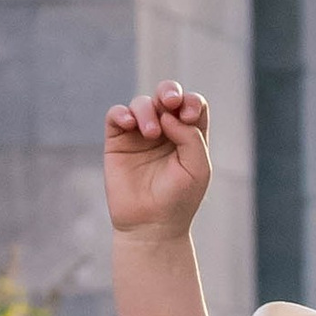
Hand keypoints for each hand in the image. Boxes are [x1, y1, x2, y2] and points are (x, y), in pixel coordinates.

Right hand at [105, 83, 211, 239]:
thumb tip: (168, 115)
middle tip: (170, 102)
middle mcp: (165, 131)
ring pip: (142, 103)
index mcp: (189, 135)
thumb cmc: (179, 199)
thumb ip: (191, 137)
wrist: (150, 225)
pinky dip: (122, 113)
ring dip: (147, 111)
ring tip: (150, 134)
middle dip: (169, 91)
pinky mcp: (118, 141)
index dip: (190, 102)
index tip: (187, 116)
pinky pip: (117, 115)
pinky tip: (129, 123)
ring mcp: (140, 134)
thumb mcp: (198, 168)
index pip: (191, 104)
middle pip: (167, 95)